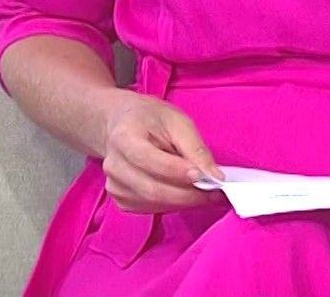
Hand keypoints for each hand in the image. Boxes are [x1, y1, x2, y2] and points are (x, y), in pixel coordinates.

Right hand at [99, 92, 228, 214]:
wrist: (121, 125)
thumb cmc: (150, 119)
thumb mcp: (177, 121)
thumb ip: (195, 148)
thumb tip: (214, 176)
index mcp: (124, 138)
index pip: (150, 161)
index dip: (178, 172)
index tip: (206, 176)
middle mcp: (114, 166)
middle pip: (153, 190)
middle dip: (188, 195)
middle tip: (215, 193)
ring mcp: (115, 186)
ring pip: (154, 203)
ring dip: (184, 202)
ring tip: (205, 193)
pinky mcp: (121, 200)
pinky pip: (151, 209)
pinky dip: (173, 205)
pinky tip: (185, 194)